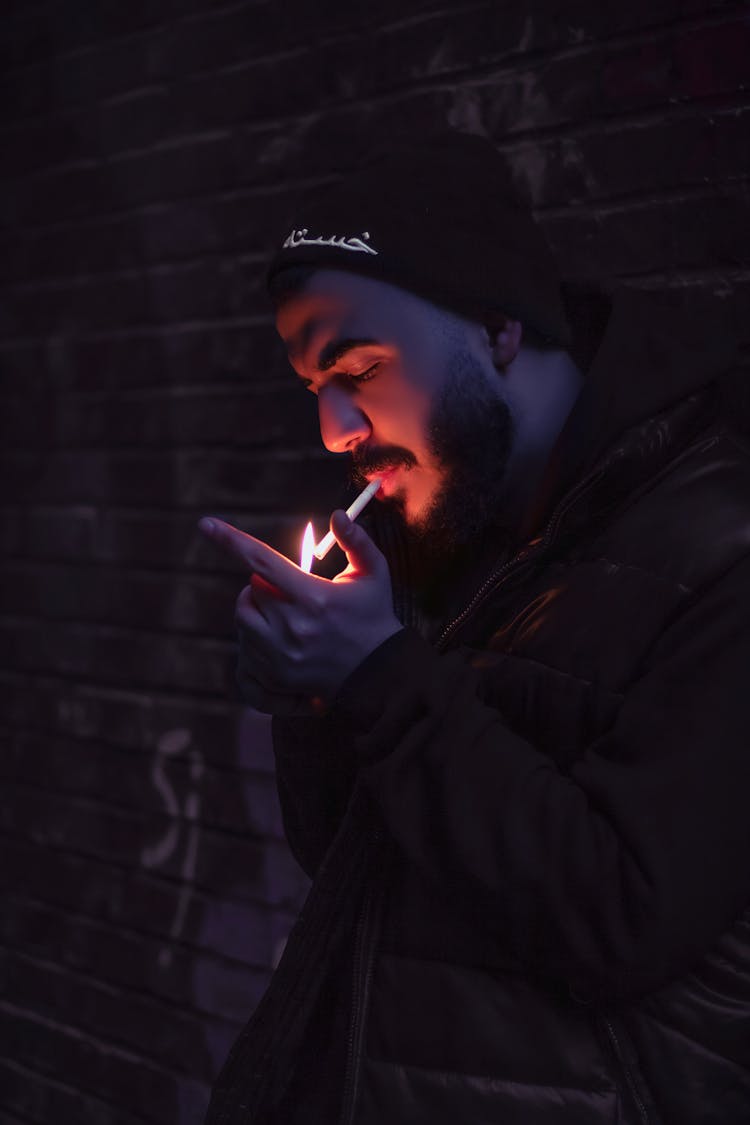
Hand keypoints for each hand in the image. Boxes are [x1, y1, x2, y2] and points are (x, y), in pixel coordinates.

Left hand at [198, 510, 401, 715]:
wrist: (379, 674)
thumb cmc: (374, 616)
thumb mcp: (374, 574)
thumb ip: (356, 541)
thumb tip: (337, 515)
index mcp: (314, 597)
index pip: (262, 560)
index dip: (231, 540)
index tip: (205, 524)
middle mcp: (292, 626)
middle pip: (251, 588)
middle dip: (264, 582)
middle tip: (288, 588)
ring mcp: (280, 654)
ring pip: (243, 615)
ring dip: (256, 608)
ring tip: (284, 612)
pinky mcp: (275, 674)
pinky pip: (246, 646)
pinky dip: (256, 636)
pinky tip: (282, 638)